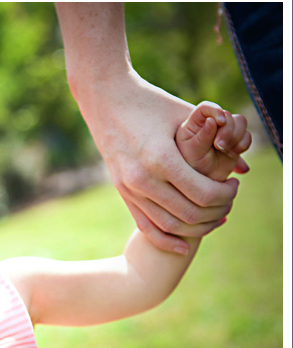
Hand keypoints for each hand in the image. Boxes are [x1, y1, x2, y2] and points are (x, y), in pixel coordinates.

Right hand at [76, 71, 240, 253]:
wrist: (105, 101)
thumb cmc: (150, 103)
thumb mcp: (184, 116)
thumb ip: (215, 139)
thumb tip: (242, 168)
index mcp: (161, 158)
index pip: (203, 193)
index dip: (225, 195)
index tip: (234, 185)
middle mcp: (142, 179)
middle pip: (189, 214)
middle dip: (216, 213)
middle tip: (228, 201)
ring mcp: (129, 189)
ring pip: (169, 225)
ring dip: (195, 228)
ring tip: (213, 218)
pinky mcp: (122, 193)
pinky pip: (145, 226)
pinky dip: (166, 241)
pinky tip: (183, 246)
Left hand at [176, 101, 251, 182]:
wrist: (199, 182)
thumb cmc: (188, 166)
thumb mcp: (191, 152)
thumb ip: (201, 137)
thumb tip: (212, 121)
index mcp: (194, 123)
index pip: (206, 107)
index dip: (216, 111)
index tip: (220, 122)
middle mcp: (211, 124)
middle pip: (227, 115)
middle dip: (227, 130)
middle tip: (219, 146)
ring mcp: (224, 132)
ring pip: (240, 122)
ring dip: (236, 136)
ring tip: (225, 151)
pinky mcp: (235, 141)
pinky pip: (247, 136)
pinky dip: (243, 144)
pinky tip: (233, 153)